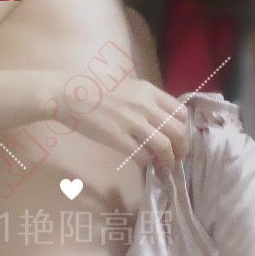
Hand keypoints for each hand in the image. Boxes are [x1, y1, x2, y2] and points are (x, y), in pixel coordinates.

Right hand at [48, 76, 188, 168]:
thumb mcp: (128, 87)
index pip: (180, 112)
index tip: (178, 140)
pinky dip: (147, 164)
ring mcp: (132, 122)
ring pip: (164, 146)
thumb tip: (158, 119)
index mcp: (149, 92)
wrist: (70, 93)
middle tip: (176, 159)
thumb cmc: (95, 89)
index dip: (183, 130)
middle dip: (181, 149)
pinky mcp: (117, 137)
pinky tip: (145, 165)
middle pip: (177, 131)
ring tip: (165, 168)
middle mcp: (145, 106)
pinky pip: (142, 155)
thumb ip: (145, 101)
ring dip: (168, 161)